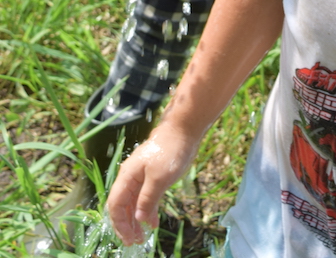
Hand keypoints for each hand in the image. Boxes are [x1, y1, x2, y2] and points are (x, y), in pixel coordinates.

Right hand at [107, 123, 198, 244]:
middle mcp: (130, 177)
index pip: (116, 205)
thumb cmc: (170, 151)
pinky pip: (144, 197)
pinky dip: (147, 211)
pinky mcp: (152, 176)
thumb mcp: (159, 178)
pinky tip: (153, 222)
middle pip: (122, 206)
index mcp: (127, 176)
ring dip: (137, 220)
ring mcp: (141, 177)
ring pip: (133, 203)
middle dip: (127, 225)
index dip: (120, 224)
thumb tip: (138, 218)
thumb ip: (147, 199)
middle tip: (135, 242)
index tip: (129, 239)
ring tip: (143, 237)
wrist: (183, 130)